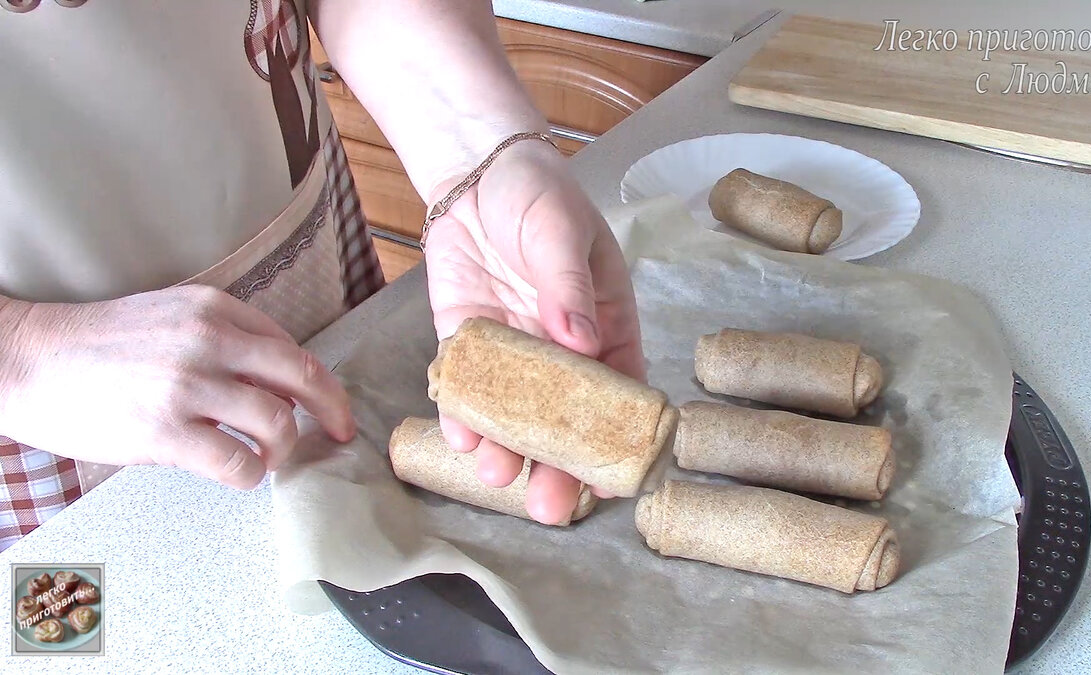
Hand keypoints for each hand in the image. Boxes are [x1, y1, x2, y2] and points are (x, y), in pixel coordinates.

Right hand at [0, 286, 355, 488]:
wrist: (28, 359)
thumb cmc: (98, 345)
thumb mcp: (171, 317)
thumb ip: (225, 338)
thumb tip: (277, 381)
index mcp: (215, 308)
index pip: (291, 347)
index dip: (318, 382)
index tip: (328, 405)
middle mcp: (209, 340)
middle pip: (303, 376)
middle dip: (333, 410)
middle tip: (341, 433)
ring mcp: (188, 386)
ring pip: (276, 423)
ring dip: (283, 449)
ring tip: (267, 458)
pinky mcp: (164, 431)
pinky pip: (237, 463)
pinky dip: (249, 474)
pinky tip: (238, 473)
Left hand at [423, 139, 643, 523]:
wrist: (473, 172)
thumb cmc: (538, 195)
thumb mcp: (563, 232)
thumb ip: (570, 288)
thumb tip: (581, 344)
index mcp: (603, 326)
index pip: (615, 392)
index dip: (612, 439)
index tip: (606, 480)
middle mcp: (559, 350)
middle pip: (562, 420)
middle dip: (556, 466)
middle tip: (550, 508)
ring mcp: (511, 350)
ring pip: (513, 414)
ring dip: (507, 451)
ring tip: (498, 478)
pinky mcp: (464, 343)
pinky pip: (464, 389)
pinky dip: (462, 416)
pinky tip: (461, 438)